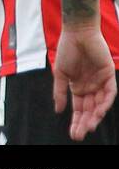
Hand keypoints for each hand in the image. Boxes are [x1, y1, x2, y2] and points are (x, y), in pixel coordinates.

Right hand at [53, 25, 117, 139]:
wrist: (77, 33)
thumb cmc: (67, 50)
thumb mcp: (60, 73)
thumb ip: (59, 91)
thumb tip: (57, 110)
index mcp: (78, 87)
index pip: (79, 109)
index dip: (76, 121)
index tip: (72, 134)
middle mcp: (90, 87)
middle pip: (90, 110)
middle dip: (85, 123)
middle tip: (80, 134)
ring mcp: (100, 82)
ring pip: (100, 104)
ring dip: (95, 116)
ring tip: (89, 126)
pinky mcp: (109, 75)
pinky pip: (110, 92)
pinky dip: (105, 102)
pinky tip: (99, 110)